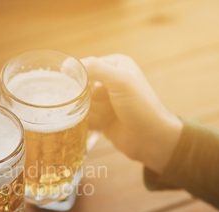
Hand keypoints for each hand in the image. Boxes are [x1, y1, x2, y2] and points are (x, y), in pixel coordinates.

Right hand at [80, 54, 182, 173]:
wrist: (151, 139)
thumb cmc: (141, 107)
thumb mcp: (120, 81)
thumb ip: (95, 68)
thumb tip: (67, 65)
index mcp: (115, 65)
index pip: (85, 66)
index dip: (79, 77)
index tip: (80, 89)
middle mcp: (109, 80)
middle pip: (81, 86)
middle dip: (87, 98)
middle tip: (104, 104)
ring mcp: (104, 99)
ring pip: (81, 103)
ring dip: (91, 112)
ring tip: (108, 116)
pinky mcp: (100, 116)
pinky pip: (83, 116)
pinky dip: (90, 122)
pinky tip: (104, 124)